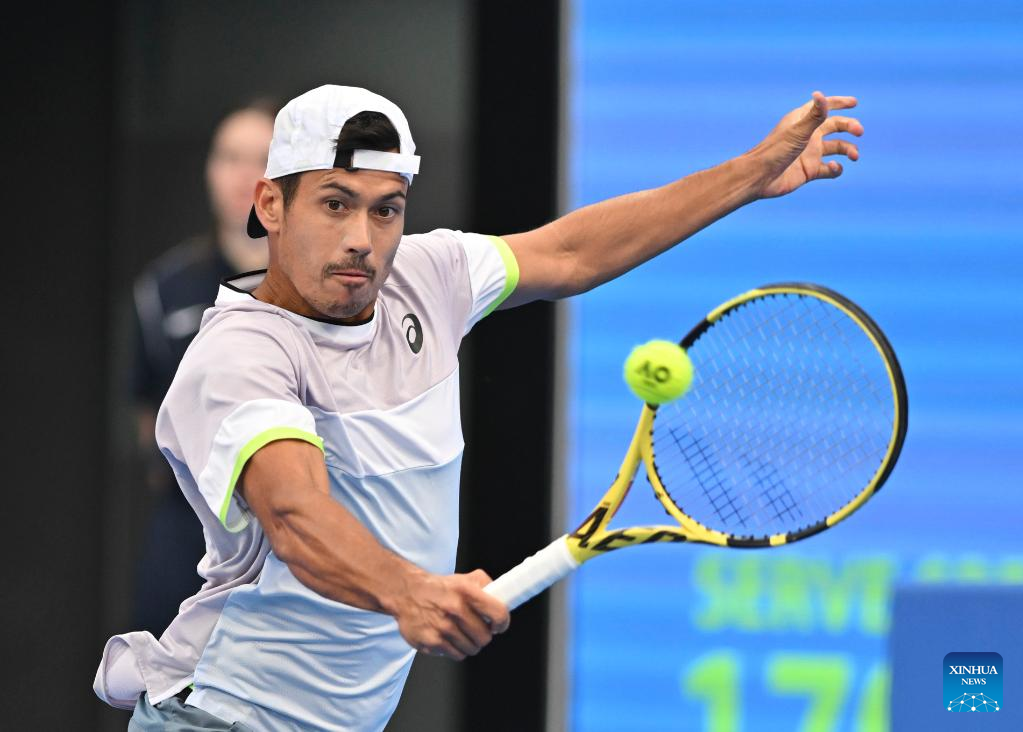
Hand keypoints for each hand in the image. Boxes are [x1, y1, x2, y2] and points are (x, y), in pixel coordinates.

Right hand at [392, 568, 510, 659]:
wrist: (406, 593)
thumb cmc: (438, 588)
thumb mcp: (463, 579)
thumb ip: (486, 585)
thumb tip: (503, 599)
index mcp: (466, 592)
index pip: (498, 613)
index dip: (502, 623)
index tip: (499, 625)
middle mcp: (455, 609)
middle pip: (485, 637)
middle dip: (484, 636)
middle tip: (478, 630)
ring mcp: (442, 627)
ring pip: (471, 649)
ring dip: (470, 644)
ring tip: (462, 633)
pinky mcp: (431, 642)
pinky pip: (456, 655)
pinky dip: (456, 650)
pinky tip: (450, 638)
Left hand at [748, 91, 863, 198]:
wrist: (759, 178)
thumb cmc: (775, 151)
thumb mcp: (798, 131)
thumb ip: (814, 115)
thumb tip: (821, 94)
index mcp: (802, 121)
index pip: (823, 107)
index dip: (839, 103)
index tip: (854, 103)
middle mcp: (808, 135)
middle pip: (835, 126)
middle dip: (850, 126)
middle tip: (859, 131)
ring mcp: (810, 153)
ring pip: (837, 148)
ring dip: (849, 149)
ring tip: (854, 156)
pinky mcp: (810, 171)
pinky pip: (830, 169)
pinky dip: (836, 169)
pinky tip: (833, 168)